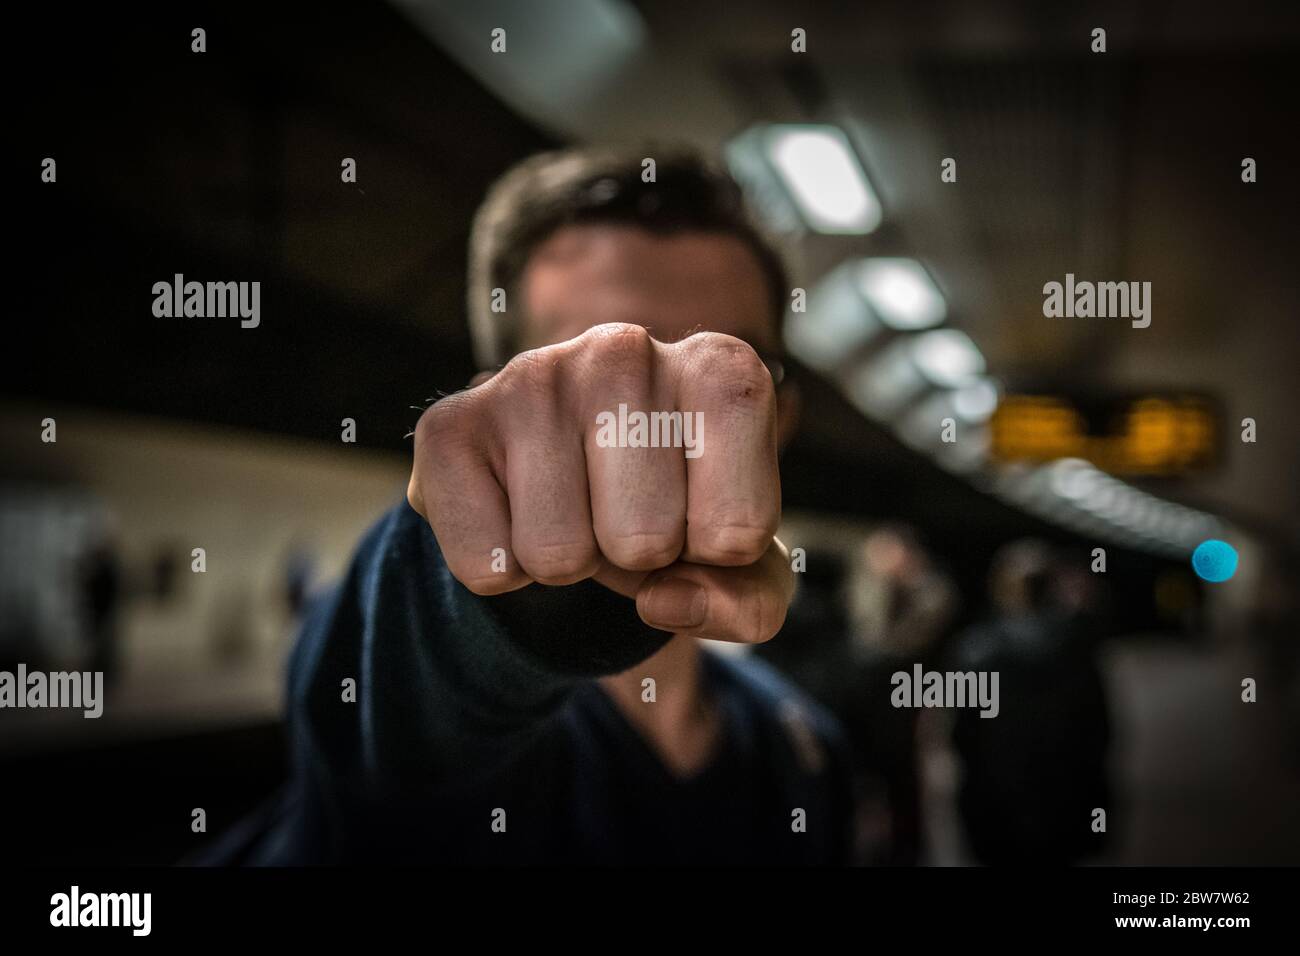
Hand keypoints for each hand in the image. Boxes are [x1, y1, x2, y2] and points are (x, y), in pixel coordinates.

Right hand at [407, 323, 793, 643]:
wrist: (575, 475)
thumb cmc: (678, 508)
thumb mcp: (744, 566)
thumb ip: (749, 603)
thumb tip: (663, 600)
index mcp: (721, 372)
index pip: (738, 532)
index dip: (717, 556)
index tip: (701, 513)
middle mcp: (628, 350)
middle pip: (645, 542)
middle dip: (638, 558)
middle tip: (625, 512)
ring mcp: (532, 376)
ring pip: (559, 557)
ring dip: (572, 564)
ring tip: (575, 507)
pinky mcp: (451, 423)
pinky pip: (487, 566)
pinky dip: (505, 571)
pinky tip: (517, 509)